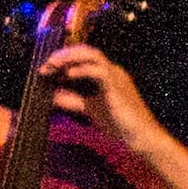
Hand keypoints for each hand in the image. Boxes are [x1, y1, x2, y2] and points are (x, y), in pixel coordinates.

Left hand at [33, 40, 187, 188]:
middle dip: (63, 53)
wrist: (141, 138)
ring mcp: (117, 77)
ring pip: (92, 55)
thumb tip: (52, 95)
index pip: (84, 57)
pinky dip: (81, 70)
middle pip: (86, 50)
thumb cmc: (120, 125)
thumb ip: (72, 101)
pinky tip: (68, 75)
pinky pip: (99, 71)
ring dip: (69, 57)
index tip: (46, 68)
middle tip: (46, 64)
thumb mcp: (89, 109)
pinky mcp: (118, 87)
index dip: (64, 58)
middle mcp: (113, 71)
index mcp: (107, 75)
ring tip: (52, 65)